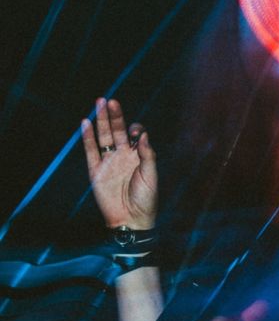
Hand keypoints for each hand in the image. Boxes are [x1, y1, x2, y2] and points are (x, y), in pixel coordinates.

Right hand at [81, 98, 156, 228]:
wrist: (131, 219)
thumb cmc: (146, 199)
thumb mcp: (151, 176)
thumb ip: (148, 155)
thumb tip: (143, 135)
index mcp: (138, 156)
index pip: (136, 135)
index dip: (136, 129)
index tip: (136, 132)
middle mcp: (123, 155)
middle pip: (117, 130)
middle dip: (114, 116)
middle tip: (111, 101)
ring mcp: (108, 162)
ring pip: (103, 136)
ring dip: (101, 120)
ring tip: (99, 103)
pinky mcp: (96, 170)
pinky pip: (90, 151)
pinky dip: (87, 137)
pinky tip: (86, 123)